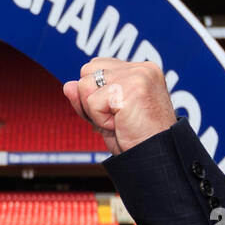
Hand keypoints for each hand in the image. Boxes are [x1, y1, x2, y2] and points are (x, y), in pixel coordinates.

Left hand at [62, 58, 176, 155]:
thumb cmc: (136, 139)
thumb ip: (87, 99)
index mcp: (138, 70)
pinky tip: (120, 125)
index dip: (93, 93)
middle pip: (86, 71)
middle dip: (91, 100)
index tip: (113, 113)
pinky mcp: (131, 88)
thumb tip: (68, 85)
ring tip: (119, 121)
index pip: (96, 67)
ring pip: (85, 85)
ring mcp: (137, 75)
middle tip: (115, 119)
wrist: (156, 156)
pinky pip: (92, 102)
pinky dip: (101, 120)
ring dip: (95, 111)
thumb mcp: (106, 116)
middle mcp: (140, 68)